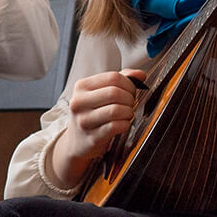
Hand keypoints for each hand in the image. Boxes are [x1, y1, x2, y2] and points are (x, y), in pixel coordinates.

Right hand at [49, 69, 146, 187]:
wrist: (77, 141)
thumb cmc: (92, 114)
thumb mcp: (100, 93)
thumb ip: (121, 80)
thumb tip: (140, 74)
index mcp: (81, 86)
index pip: (113, 77)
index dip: (128, 84)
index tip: (130, 91)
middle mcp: (79, 102)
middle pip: (115, 92)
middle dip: (130, 98)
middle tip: (130, 104)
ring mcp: (84, 120)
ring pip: (116, 110)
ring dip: (128, 112)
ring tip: (126, 114)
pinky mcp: (92, 137)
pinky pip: (116, 126)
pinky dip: (125, 124)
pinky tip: (123, 124)